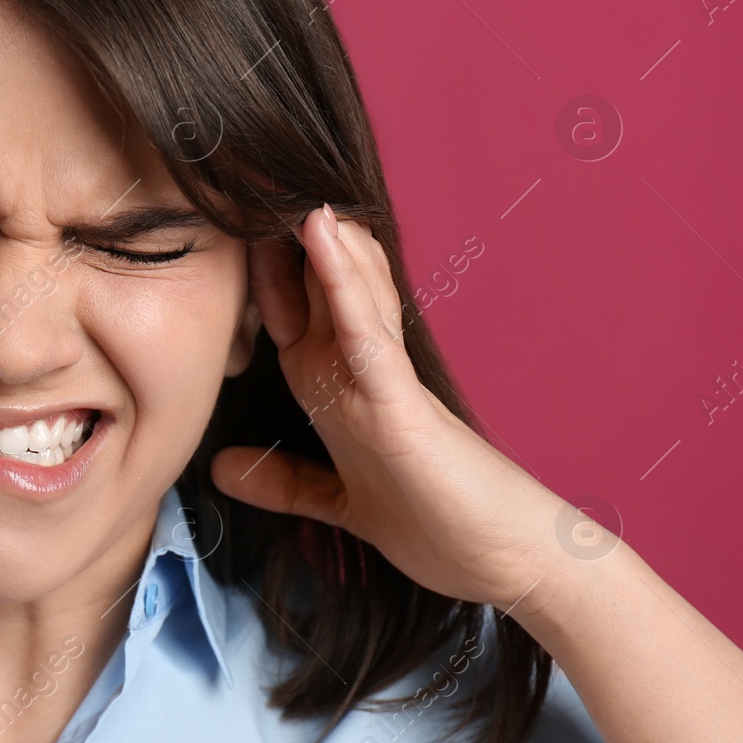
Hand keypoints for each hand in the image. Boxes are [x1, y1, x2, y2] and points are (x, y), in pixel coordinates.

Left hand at [210, 204, 560, 608]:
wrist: (520, 567)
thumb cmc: (445, 530)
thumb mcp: (343, 506)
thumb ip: (288, 483)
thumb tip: (222, 470)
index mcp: (348, 396)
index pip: (295, 322)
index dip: (262, 282)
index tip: (225, 236)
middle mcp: (364, 378)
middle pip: (316, 293)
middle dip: (282, 243)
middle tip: (250, 178)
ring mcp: (386, 388)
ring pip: (343, 294)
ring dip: (314, 237)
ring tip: (280, 176)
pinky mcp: (405, 409)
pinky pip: (367, 335)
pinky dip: (343, 286)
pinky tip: (322, 235)